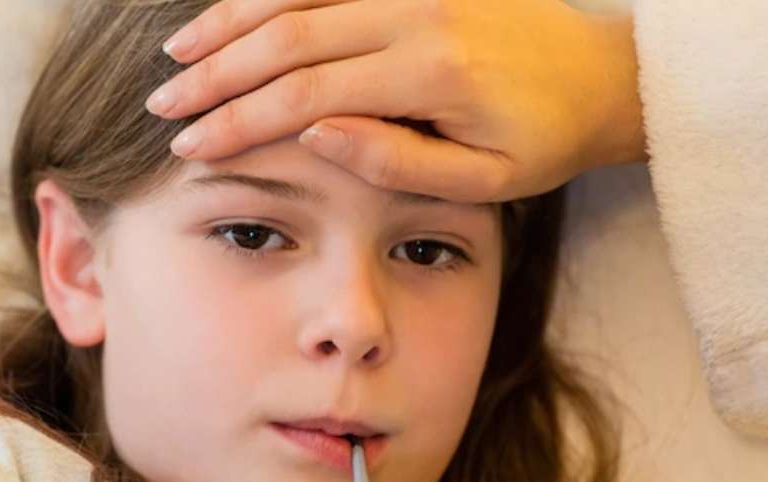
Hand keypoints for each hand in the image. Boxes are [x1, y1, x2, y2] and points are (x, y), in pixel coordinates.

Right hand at [148, 0, 646, 202]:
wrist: (604, 76)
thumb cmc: (544, 139)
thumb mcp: (484, 179)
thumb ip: (397, 163)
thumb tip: (313, 134)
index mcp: (429, 72)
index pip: (304, 95)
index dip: (238, 121)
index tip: (188, 145)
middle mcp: (415, 12)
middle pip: (287, 38)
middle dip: (216, 75)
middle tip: (163, 105)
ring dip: (230, 23)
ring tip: (177, 56)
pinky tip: (233, 14)